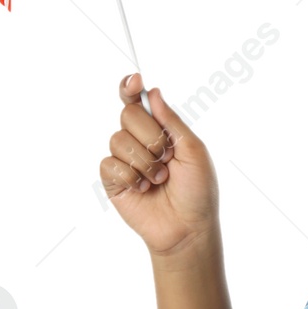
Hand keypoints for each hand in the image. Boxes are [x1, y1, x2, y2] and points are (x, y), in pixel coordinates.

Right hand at [99, 73, 220, 255]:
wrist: (187, 228)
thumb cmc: (198, 191)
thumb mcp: (193, 151)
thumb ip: (172, 121)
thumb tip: (154, 92)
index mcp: (162, 130)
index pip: (139, 102)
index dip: (131, 87)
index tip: (135, 80)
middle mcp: (140, 141)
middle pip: (127, 115)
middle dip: (150, 135)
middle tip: (166, 156)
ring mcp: (125, 160)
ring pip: (118, 139)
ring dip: (144, 161)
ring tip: (160, 179)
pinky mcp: (113, 180)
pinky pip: (109, 164)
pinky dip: (131, 176)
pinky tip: (144, 189)